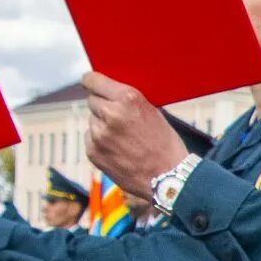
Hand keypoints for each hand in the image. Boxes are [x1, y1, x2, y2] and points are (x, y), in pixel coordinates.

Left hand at [82, 73, 187, 203]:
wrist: (169, 180)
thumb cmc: (166, 146)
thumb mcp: (153, 113)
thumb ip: (127, 101)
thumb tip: (108, 93)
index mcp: (128, 99)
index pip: (93, 80)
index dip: (93, 83)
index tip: (92, 85)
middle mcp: (111, 114)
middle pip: (92, 101)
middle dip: (104, 107)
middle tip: (121, 121)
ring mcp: (99, 134)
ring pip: (92, 121)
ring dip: (103, 126)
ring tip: (124, 140)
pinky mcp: (93, 152)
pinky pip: (90, 139)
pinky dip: (100, 143)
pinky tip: (118, 151)